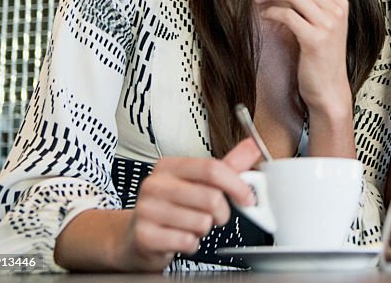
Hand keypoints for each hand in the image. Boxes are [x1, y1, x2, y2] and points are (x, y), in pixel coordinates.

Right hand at [119, 139, 261, 269]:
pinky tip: (179, 238)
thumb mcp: (198, 182)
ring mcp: (147, 210)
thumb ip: (228, 166)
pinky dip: (191, 244)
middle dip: (221, 213)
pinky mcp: (145, 236)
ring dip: (204, 229)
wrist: (137, 236)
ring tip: (190, 225)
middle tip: (213, 215)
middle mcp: (155, 184)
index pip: (212, 169)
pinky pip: (187, 242)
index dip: (237, 185)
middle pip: (211, 198)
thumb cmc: (173, 207)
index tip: (247, 197)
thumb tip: (253, 146)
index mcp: (169, 166)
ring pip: (202, 222)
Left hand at [255, 0, 351, 112]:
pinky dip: (271, 12)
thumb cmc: (321, 57)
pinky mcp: (315, 40)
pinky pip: (287, 14)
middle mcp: (337, 10)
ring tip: (261, 3)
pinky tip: (265, 17)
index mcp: (340, 2)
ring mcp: (328, 25)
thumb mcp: (324, 24)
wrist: (329, 87)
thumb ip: (312, 3)